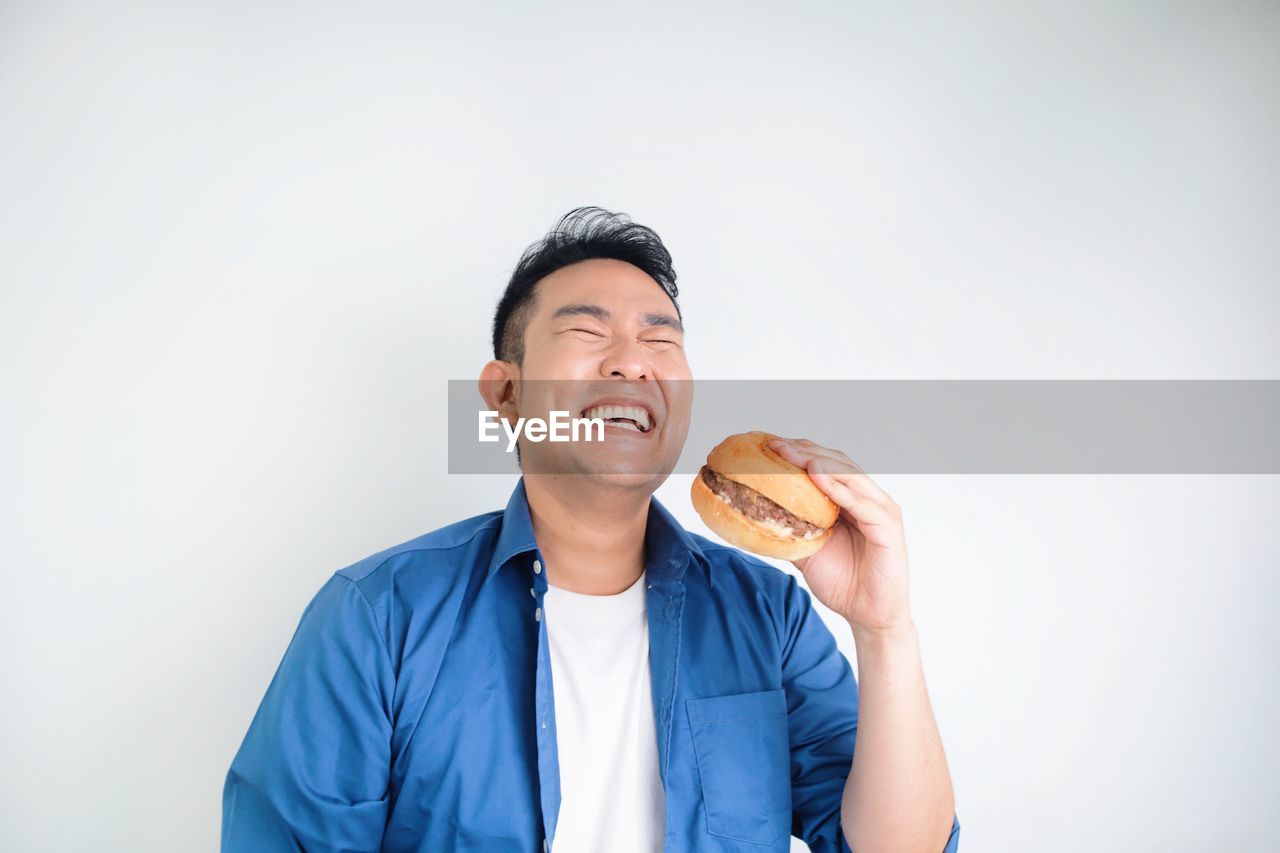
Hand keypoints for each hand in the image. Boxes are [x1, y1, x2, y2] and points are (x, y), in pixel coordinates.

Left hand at [767, 437, 911, 634]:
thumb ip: (788, 529)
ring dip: (819, 462)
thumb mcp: (805, 550)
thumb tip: (753, 515)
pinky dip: (839, 488)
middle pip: (836, 463)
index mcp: (850, 500)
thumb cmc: (842, 582)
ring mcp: (881, 510)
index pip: (825, 465)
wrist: (867, 615)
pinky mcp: (888, 527)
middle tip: (774, 445)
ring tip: (792, 454)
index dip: (798, 453)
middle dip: (804, 451)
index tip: (768, 445)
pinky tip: (818, 476)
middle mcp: (868, 499)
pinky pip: (862, 503)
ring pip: (849, 476)